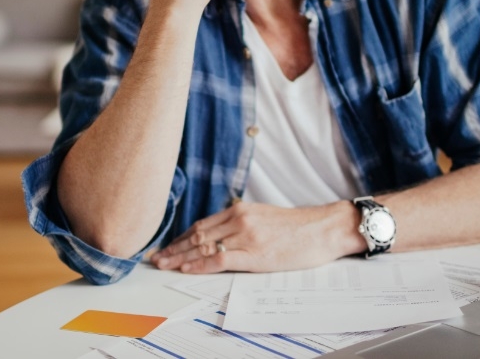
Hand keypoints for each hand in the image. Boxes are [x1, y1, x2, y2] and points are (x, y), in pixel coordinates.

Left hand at [151, 200, 360, 273]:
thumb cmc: (298, 227)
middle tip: (155, 257)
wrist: (323, 228)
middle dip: (173, 247)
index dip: (181, 237)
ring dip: (179, 256)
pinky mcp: (254, 253)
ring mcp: (246, 236)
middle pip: (197, 235)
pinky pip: (219, 259)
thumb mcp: (264, 218)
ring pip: (203, 246)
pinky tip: (186, 268)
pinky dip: (199, 264)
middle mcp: (239, 219)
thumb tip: (223, 236)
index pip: (202, 224)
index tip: (166, 246)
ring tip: (163, 264)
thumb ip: (243, 224)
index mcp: (240, 210)